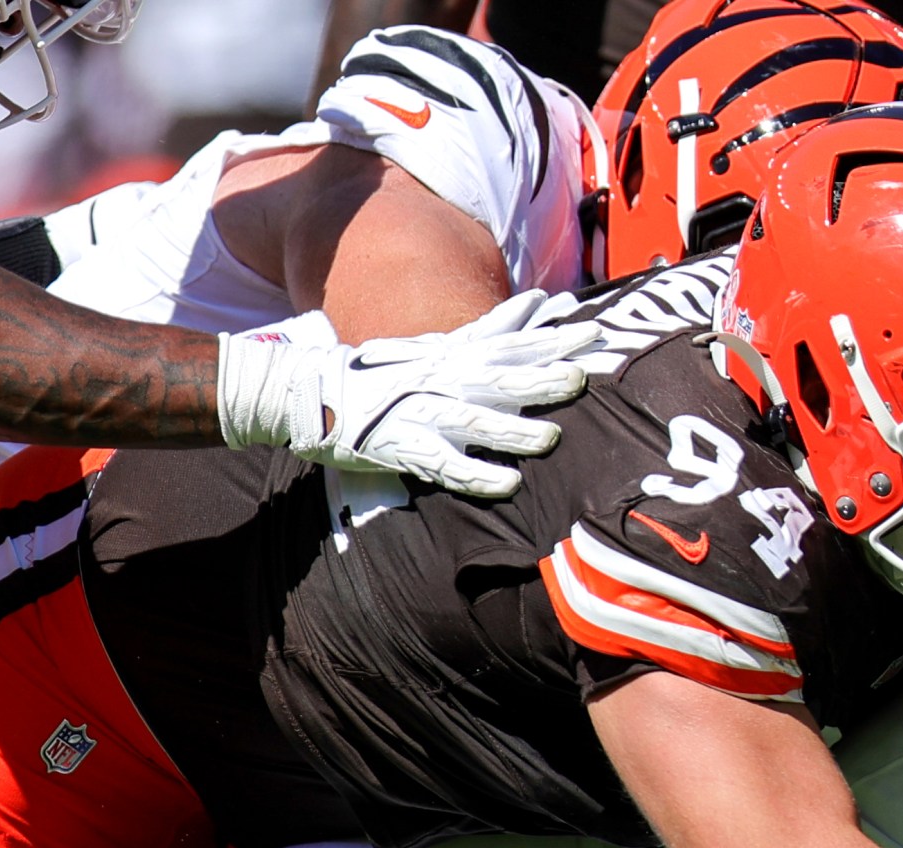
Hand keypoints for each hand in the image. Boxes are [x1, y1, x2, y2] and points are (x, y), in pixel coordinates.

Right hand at [217, 293, 601, 496]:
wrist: (310, 391)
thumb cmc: (384, 373)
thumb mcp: (436, 345)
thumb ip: (486, 333)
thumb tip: (536, 307)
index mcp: (449, 355)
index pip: (507, 341)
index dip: (549, 335)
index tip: (592, 326)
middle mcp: (439, 379)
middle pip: (500, 375)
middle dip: (543, 376)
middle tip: (584, 374)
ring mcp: (420, 412)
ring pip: (474, 420)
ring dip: (514, 430)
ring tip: (551, 438)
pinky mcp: (402, 447)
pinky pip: (444, 464)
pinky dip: (475, 474)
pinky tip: (506, 485)